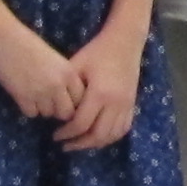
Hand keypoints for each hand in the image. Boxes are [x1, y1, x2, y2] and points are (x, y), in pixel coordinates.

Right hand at [0, 24, 82, 124]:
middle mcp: (58, 84)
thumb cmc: (29, 43)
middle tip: (50, 102)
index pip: (81, 99)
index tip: (65, 99)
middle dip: (59, 110)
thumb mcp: (56, 59)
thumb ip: (64, 77)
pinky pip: (31, 113)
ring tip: (35, 95)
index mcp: (69, 72)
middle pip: (67, 112)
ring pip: (48, 114)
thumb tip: (67, 98)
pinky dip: (28, 108)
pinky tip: (24, 96)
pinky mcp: (22, 97)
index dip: (73, 102)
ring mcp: (40, 92)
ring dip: (43, 108)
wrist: (4, 37)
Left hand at [55, 29, 145, 151]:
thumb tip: (54, 110)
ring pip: (111, 135)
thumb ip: (66, 89)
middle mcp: (115, 103)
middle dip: (79, 143)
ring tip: (80, 143)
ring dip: (95, 143)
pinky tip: (98, 137)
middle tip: (65, 144)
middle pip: (97, 135)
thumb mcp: (76, 66)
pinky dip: (110, 137)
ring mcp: (126, 105)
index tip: (55, 135)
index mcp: (99, 94)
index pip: (81, 124)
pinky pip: (123, 129)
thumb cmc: (97, 51)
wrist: (125, 41)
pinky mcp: (132, 104)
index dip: (67, 133)